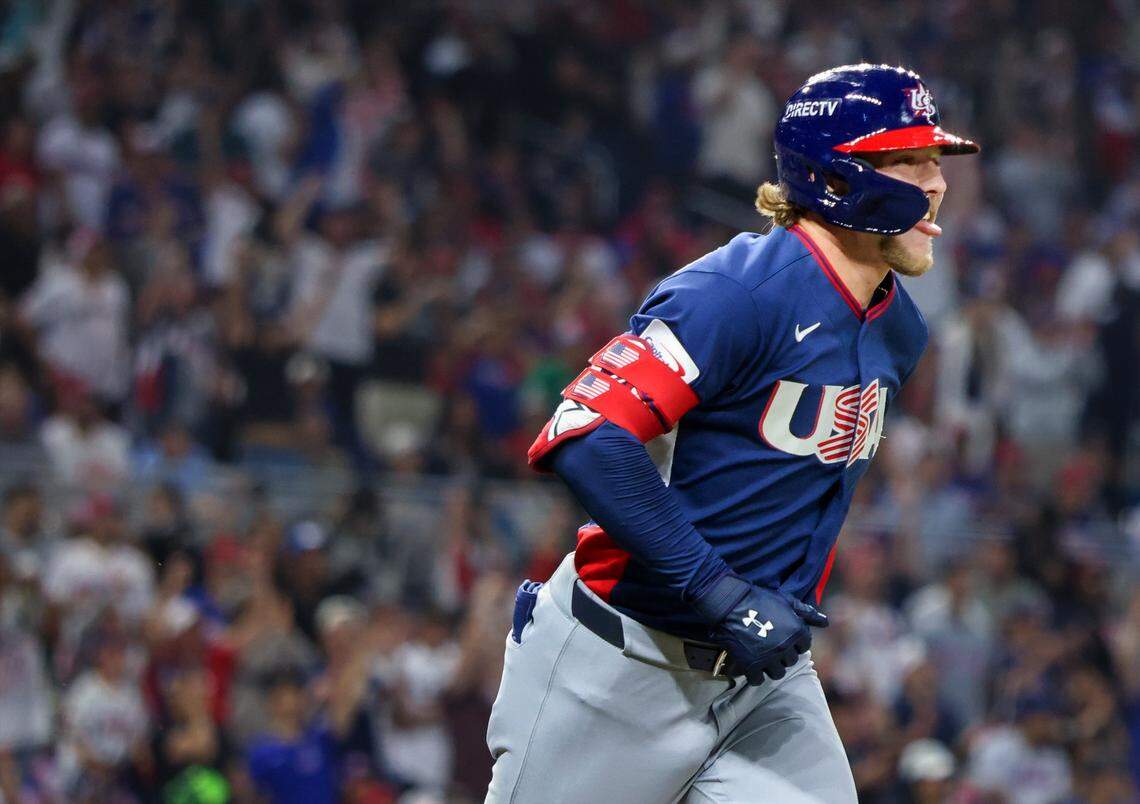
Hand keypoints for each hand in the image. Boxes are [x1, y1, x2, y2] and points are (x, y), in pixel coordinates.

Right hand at [691, 574, 826, 683]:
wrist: (731, 602)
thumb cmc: (760, 598)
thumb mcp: (786, 600)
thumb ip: (807, 613)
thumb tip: (825, 623)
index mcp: (797, 633)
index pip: (804, 646)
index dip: (794, 641)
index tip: (782, 636)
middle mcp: (786, 649)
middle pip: (791, 661)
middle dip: (782, 654)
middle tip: (770, 645)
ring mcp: (769, 659)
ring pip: (777, 673)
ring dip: (770, 666)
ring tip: (761, 656)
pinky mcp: (751, 665)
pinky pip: (758, 680)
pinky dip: (755, 675)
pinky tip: (750, 665)